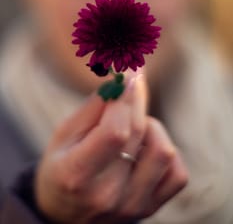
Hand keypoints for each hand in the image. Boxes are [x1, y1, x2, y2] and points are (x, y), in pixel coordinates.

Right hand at [35, 74, 187, 223]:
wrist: (66, 214)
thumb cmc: (62, 167)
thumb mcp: (64, 135)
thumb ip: (94, 107)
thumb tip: (123, 79)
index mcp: (77, 175)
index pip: (115, 131)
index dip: (124, 97)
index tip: (127, 74)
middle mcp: (107, 194)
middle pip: (137, 132)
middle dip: (136, 98)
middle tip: (133, 80)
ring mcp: (132, 205)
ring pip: (164, 150)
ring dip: (150, 127)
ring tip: (133, 126)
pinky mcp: (150, 208)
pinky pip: (177, 172)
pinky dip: (165, 151)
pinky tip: (146, 146)